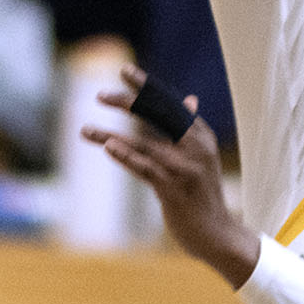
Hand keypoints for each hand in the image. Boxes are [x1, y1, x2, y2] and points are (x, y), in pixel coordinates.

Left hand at [82, 67, 259, 287]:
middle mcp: (196, 148)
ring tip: (85, 130)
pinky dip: (126, 156)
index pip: (171, 104)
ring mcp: (186, 169)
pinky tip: (108, 147)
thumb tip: (188, 99)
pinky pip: (145, 169)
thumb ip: (191, 129)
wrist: (217, 234)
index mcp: (201, 136)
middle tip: (101, 95)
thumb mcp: (202, 158)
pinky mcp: (174, 190)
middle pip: (159, 116)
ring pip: (144, 144)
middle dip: (129, 103)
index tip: (125, 70)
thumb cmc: (203, 195)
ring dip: (111, 136)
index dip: (147, 86)